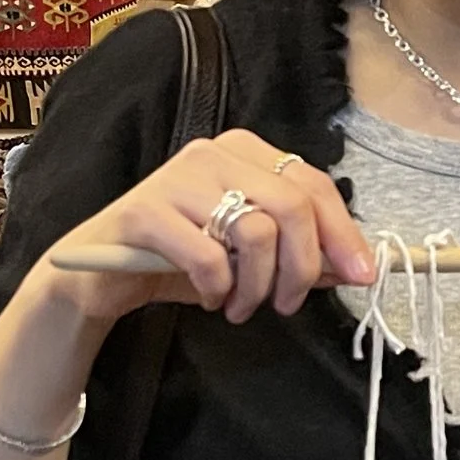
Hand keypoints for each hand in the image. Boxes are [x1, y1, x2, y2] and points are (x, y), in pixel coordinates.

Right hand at [31, 129, 378, 333]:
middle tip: (288, 304)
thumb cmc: (181, 258)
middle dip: (304, 267)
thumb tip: (355, 267)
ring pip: (257, 232)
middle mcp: (214, 154)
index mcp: (245, 152)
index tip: (361, 277)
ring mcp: (177, 178)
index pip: (314, 186)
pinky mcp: (145, 212)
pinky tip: (212, 299)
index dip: (344, 234)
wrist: (98, 272)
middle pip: (293, 207)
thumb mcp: (248, 254)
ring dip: (259, 286)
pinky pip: (208, 257)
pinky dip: (220, 289)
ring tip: (243, 306)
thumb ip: (299, 252)